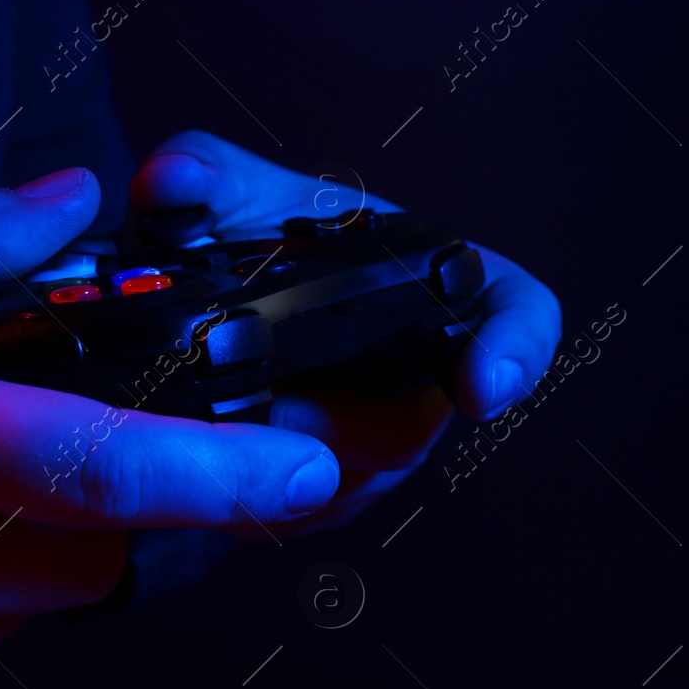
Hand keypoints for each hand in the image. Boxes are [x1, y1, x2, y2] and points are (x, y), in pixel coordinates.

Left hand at [130, 131, 561, 529]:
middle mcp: (417, 376)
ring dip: (281, 461)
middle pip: (407, 427)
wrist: (205, 302)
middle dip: (330, 422)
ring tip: (218, 426)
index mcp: (424, 285)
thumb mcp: (228, 197)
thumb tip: (173, 179)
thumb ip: (204, 174)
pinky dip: (249, 493)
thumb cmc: (253, 241)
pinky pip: (299, 514)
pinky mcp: (324, 497)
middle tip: (263, 402)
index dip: (515, 351)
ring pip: (347, 481)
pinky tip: (205, 465)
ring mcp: (373, 446)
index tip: (481, 387)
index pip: (513, 315)